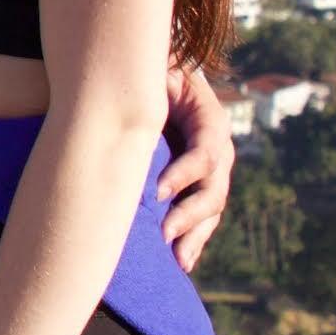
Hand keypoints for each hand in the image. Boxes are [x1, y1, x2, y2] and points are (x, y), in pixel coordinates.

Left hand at [157, 58, 236, 273]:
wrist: (160, 76)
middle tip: (164, 232)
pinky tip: (182, 261)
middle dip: (190, 214)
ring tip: (177, 257)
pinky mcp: (202, 185)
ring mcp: (214, 171)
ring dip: (194, 235)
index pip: (207, 152)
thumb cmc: (152, 72)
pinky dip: (194, 239)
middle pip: (214, 188)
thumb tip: (117, 103)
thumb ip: (148, 92)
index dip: (185, 173)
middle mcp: (218, 149)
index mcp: (210, 119)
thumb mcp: (155, 74)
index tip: (157, 192)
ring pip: (211, 208)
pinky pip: (203, 216)